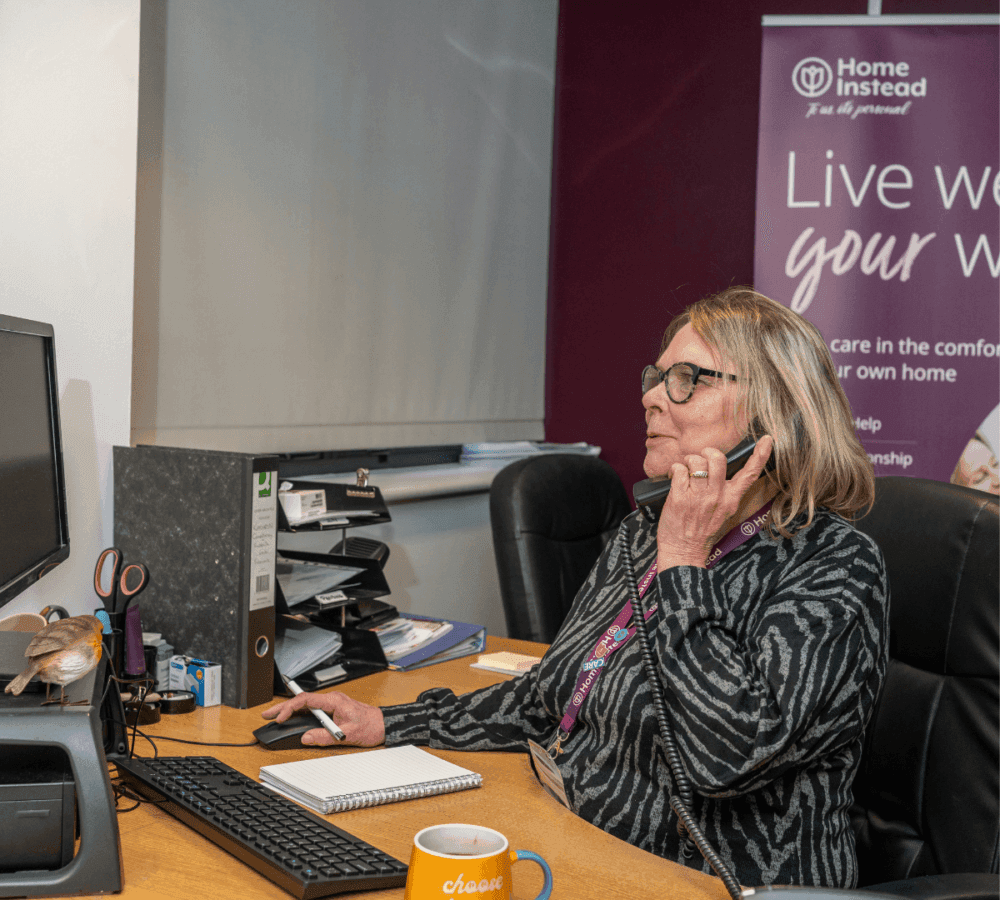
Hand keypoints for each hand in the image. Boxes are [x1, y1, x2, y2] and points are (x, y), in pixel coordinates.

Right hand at [261, 691, 385, 746]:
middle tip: (267, 714)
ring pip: (306, 705)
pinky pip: (313, 710)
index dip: (290, 708)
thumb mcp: (346, 734)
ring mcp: (332, 704)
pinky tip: (291, 718)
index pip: (306, 700)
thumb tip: (306, 738)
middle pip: (303, 701)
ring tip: (275, 717)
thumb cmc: (371, 726)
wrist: (384, 725)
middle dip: (283, 707)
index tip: (280, 717)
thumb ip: (325, 736)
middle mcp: (332, 699)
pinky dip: (300, 713)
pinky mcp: (333, 710)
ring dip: (290, 710)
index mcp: (334, 700)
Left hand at [656, 435, 773, 569]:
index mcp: (731, 499)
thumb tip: (720, 469)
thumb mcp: (724, 513)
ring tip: (685, 471)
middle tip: (700, 459)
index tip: (767, 439)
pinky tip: (674, 478)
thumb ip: (725, 492)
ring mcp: (699, 496)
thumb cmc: (702, 531)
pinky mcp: (680, 497)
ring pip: (696, 460)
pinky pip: (678, 470)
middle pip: (717, 458)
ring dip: (688, 461)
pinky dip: (674, 470)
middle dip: (706, 452)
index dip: (760, 455)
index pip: (750, 475)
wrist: (684, 550)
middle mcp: (717, 496)